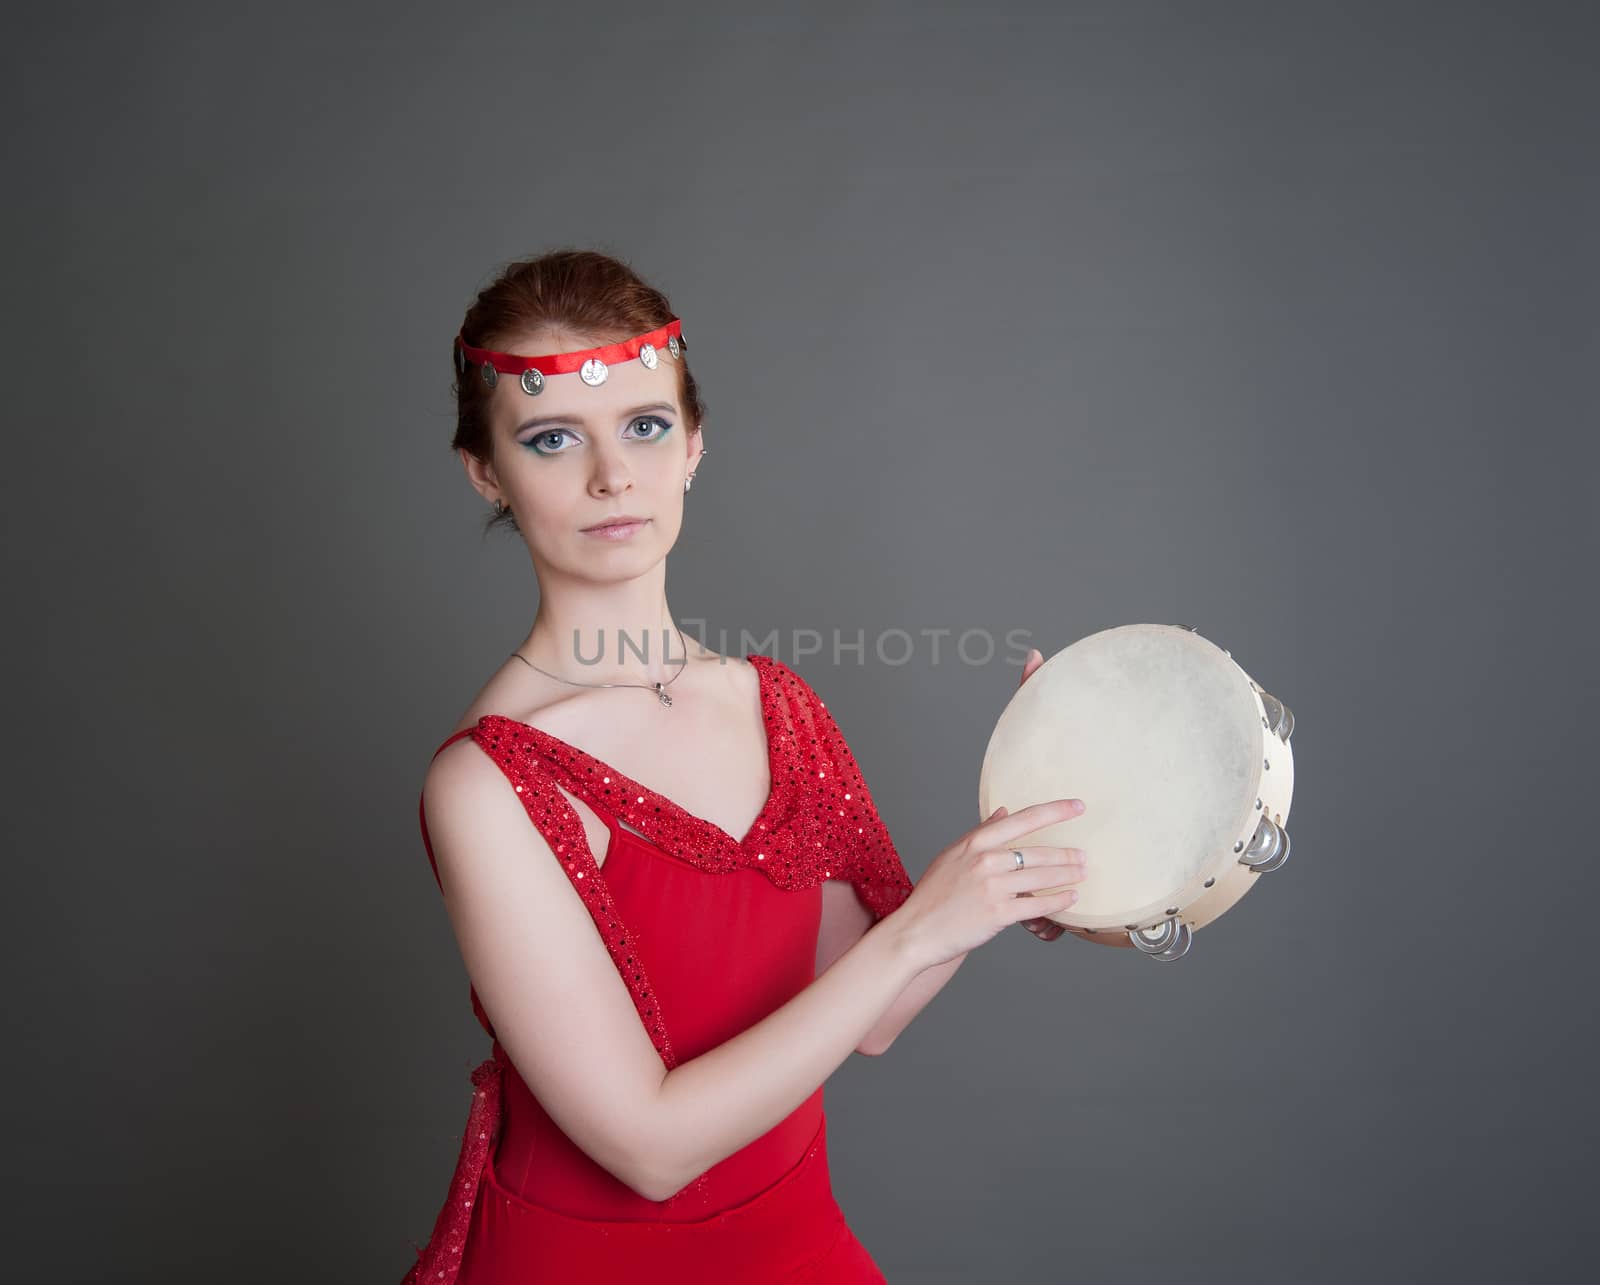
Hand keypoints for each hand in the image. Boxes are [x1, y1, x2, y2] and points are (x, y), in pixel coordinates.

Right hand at [892, 793, 1087, 970]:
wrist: (916, 930)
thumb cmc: (934, 893)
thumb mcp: (953, 855)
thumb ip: (981, 833)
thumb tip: (1004, 811)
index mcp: (975, 843)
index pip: (1024, 819)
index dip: (1055, 811)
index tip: (1078, 806)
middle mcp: (985, 860)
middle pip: (1038, 852)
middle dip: (1067, 854)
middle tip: (1084, 856)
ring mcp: (992, 887)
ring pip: (1042, 877)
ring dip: (1068, 876)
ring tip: (1082, 874)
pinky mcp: (998, 913)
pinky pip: (1038, 904)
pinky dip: (1058, 901)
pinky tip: (1070, 898)